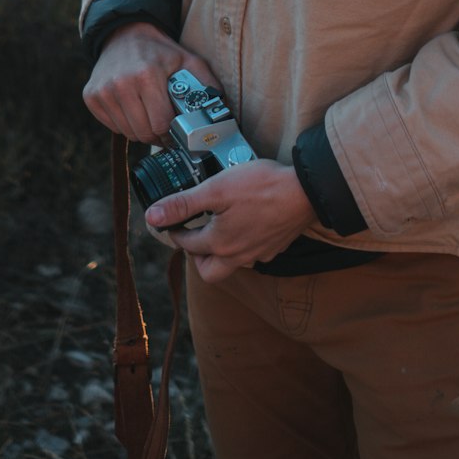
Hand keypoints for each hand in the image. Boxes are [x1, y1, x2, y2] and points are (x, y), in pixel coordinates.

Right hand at [82, 21, 220, 142]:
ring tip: (149, 116)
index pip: (161, 123)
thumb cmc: (159, 51)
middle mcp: (121, 84)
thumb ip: (207, 84)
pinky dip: (124, 124)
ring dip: (141, 130)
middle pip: (144, 132)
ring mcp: (103, 91)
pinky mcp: (91, 97)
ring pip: (128, 132)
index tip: (176, 130)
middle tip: (164, 127)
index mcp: (147, 75)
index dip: (172, 131)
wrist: (124, 34)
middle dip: (158, 134)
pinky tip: (132, 109)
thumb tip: (222, 110)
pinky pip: (112, 127)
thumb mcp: (187, 60)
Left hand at [145, 159, 316, 283]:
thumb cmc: (261, 187)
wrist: (306, 191)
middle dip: (197, 257)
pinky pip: (252, 255)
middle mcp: (238, 256)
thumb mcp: (216, 189)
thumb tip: (152, 217)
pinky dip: (242, 246)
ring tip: (218, 229)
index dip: (175, 232)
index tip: (172, 223)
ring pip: (231, 264)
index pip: (188, 245)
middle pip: (209, 271)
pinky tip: (246, 227)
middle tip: (194, 236)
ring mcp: (259, 254)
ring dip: (220, 253)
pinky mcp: (275, 247)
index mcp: (220, 244)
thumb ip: (183, 204)